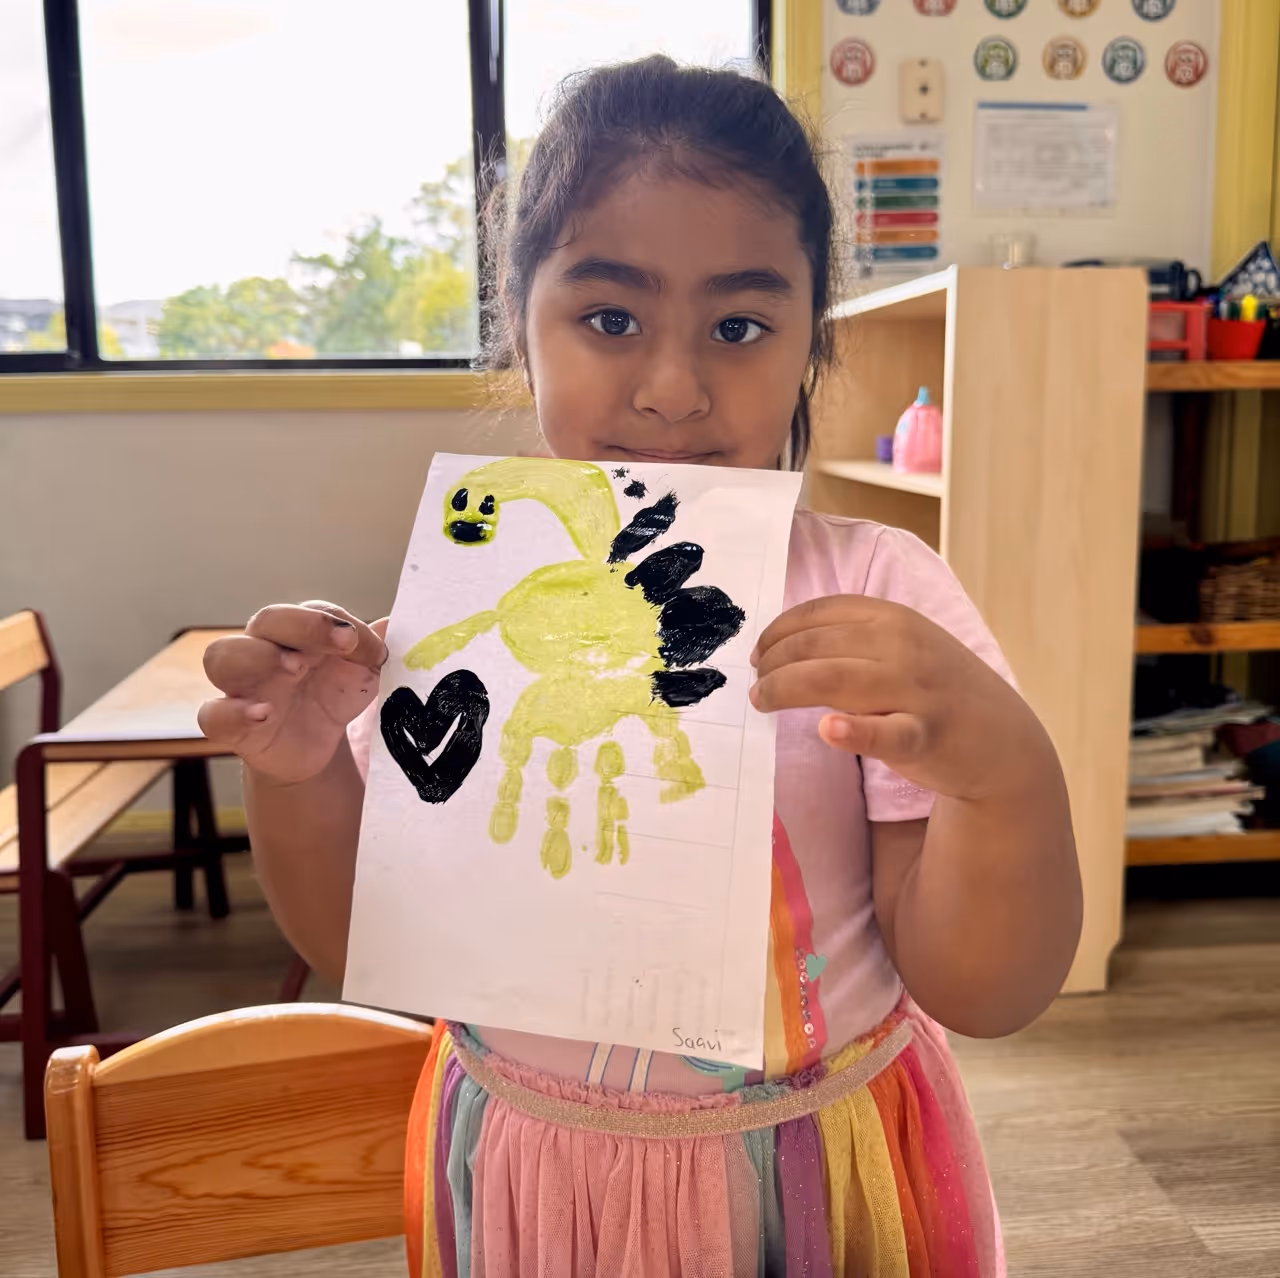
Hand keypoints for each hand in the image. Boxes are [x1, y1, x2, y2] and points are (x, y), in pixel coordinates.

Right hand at [199, 602, 387, 784]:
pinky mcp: (231, 724)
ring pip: (222, 655)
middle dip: (302, 625)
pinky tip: (262, 713)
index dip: (342, 623)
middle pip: (265, 620)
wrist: (317, 749)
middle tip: (341, 644)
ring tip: (295, 670)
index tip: (375, 648)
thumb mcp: (363, 674)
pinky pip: (212, 713)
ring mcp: (243, 685)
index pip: (312, 610)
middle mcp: (265, 649)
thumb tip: (395, 621)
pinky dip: (232, 711)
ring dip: (257, 656)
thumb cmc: (335, 697)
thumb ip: (375, 648)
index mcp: (299, 632)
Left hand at [750, 595, 1047, 802]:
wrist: (1003, 740)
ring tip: (761, 700)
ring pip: (835, 680)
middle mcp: (902, 646)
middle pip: (817, 646)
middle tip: (756, 684)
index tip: (758, 653)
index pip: (821, 613)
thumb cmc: (937, 690)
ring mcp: (915, 690)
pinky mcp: (924, 735)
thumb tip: (784, 644)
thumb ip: (853, 638)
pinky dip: (855, 730)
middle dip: (774, 663)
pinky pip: (886, 731)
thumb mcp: (902, 646)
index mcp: (893, 617)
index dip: (779, 630)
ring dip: (786, 688)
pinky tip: (828, 729)